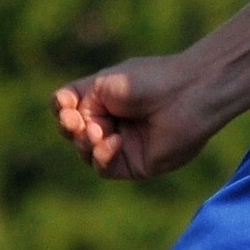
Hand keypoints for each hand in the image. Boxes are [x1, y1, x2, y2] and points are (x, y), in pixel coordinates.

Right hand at [53, 50, 247, 180]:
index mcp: (104, 97)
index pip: (69, 107)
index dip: (61, 107)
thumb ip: (80, 100)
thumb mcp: (104, 83)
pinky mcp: (134, 164)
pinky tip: (113, 142)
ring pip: (86, 152)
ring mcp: (122, 144)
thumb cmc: (149, 81)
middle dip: (69, 126)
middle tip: (73, 120)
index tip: (64, 103)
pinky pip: (104, 168)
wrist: (187, 95)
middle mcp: (111, 121)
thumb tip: (65, 116)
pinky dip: (102, 157)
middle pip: (74, 132)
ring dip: (85, 142)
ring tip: (98, 131)